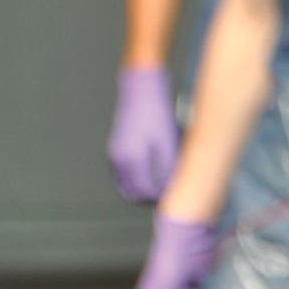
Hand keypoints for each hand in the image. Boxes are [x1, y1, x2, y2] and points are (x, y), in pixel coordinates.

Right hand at [108, 66, 179, 201]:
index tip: (175, 196)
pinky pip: (122, 176)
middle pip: (132, 192)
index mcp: (131, 158)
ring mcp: (113, 154)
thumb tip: (172, 188)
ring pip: (125, 185)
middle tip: (169, 195)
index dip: (160, 197)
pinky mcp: (115, 149)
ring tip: (162, 187)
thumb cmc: (156, 114)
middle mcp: (118, 159)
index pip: (144, 191)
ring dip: (141, 190)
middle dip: (150, 197)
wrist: (140, 91)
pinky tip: (152, 177)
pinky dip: (135, 181)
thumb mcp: (168, 142)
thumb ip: (169, 169)